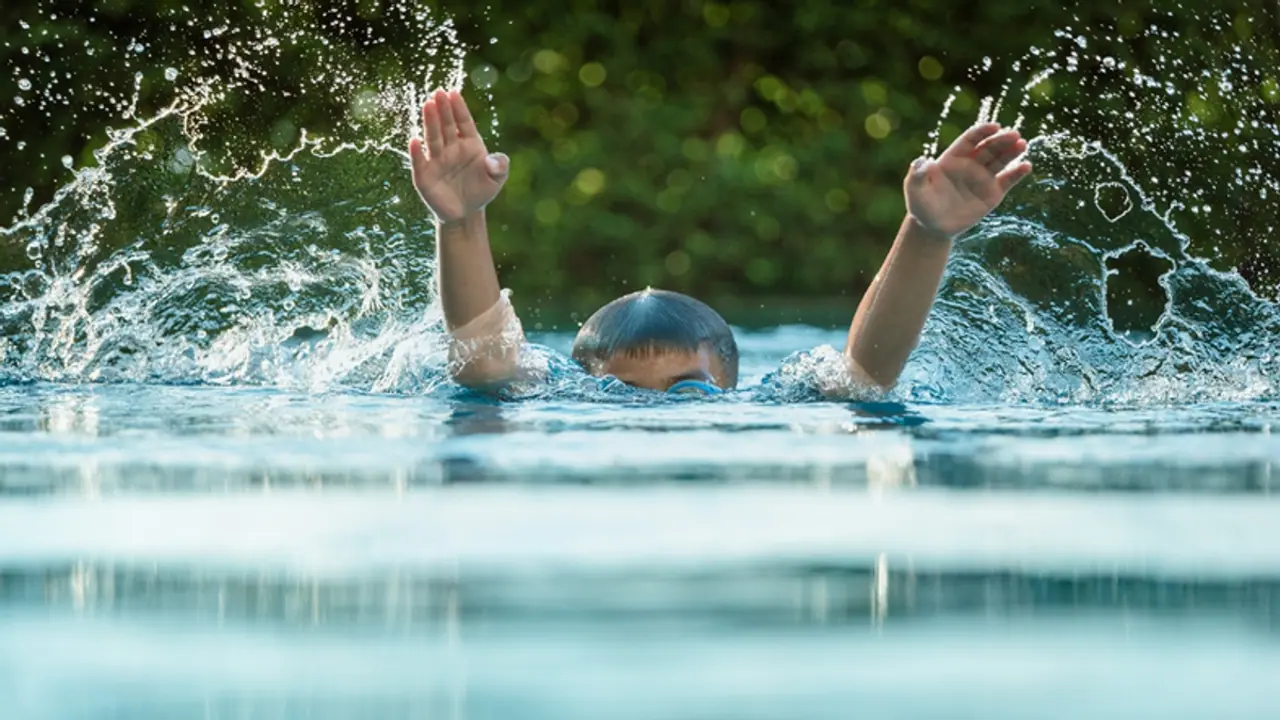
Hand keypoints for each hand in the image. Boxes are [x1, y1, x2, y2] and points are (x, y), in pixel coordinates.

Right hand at [409, 89, 509, 224]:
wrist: (466, 213)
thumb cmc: (481, 191)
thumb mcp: (497, 179)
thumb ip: (500, 166)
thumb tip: (493, 160)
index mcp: (470, 144)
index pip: (463, 122)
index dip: (459, 108)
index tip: (454, 93)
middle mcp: (451, 148)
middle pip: (446, 126)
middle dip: (443, 110)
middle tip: (438, 93)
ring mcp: (437, 160)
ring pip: (433, 138)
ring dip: (430, 122)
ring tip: (427, 105)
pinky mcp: (425, 175)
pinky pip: (420, 161)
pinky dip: (416, 152)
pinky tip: (414, 140)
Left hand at [904, 123, 1032, 238]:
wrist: (933, 227)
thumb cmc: (921, 205)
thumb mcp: (914, 189)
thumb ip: (917, 174)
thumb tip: (920, 161)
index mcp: (953, 158)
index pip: (970, 140)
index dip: (981, 131)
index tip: (993, 126)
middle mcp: (970, 164)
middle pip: (989, 147)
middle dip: (1001, 140)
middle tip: (1014, 135)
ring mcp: (983, 178)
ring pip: (1000, 160)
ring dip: (1012, 151)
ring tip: (1022, 144)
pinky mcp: (992, 193)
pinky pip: (1007, 180)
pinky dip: (1017, 173)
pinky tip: (1026, 166)